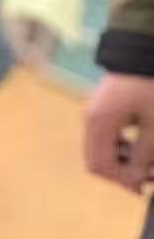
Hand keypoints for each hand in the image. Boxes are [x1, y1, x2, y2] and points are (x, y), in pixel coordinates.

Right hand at [84, 73, 153, 191]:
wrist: (144, 51)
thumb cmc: (150, 85)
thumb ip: (144, 151)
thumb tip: (137, 176)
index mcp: (98, 123)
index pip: (99, 164)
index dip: (119, 179)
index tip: (141, 187)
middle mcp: (91, 120)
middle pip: (96, 159)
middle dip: (120, 172)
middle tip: (145, 179)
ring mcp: (94, 114)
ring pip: (101, 149)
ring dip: (121, 160)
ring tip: (146, 163)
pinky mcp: (103, 109)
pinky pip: (106, 136)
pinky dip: (121, 147)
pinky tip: (140, 146)